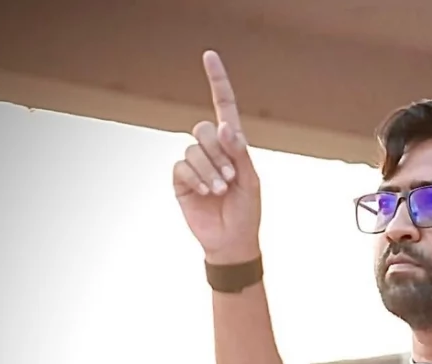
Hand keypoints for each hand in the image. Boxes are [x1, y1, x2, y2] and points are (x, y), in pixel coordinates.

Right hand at [172, 50, 261, 264]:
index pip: (223, 106)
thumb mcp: (251, 180)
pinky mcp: (180, 179)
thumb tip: (226, 127)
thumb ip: (239, 152)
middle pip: (204, 128)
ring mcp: (195, 164)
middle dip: (219, 152)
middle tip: (231, 178)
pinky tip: (207, 193)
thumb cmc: (247, 210)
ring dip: (210, 170)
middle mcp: (212, 149)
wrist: (232, 240)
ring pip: (193, 148)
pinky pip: (181, 165)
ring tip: (221, 190)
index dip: (217, 81)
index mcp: (233, 145)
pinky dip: (196, 178)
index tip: (210, 56)